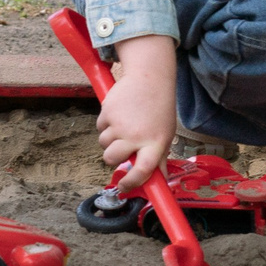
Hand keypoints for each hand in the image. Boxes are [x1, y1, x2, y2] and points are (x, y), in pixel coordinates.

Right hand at [99, 35, 178, 192]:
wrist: (150, 78)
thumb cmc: (159, 109)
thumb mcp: (165, 134)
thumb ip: (159, 158)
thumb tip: (159, 181)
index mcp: (155, 143)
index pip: (143, 171)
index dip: (131, 183)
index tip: (123, 187)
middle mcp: (137, 136)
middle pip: (112, 159)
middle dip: (112, 158)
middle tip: (121, 148)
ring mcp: (120, 124)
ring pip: (103, 144)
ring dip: (109, 140)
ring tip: (123, 126)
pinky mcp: (108, 112)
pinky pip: (99, 128)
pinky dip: (105, 125)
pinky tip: (119, 114)